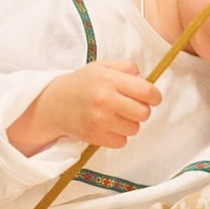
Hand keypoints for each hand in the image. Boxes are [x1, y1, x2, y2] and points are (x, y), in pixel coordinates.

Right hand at [7, 59, 161, 155]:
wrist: (54, 103)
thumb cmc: (83, 83)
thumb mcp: (102, 66)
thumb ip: (126, 66)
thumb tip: (143, 77)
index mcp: (109, 80)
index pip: (146, 92)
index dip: (155, 96)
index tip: (152, 98)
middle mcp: (105, 100)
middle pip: (144, 113)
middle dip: (142, 110)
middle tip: (131, 106)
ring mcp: (99, 120)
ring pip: (134, 128)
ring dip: (130, 123)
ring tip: (117, 115)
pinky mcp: (95, 137)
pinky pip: (122, 142)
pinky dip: (119, 136)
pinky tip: (109, 126)